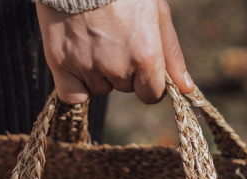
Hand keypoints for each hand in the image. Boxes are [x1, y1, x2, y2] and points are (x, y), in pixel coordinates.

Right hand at [36, 0, 193, 104]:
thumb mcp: (157, 15)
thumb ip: (172, 55)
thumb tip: (186, 89)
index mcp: (146, 57)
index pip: (151, 95)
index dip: (148, 83)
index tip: (141, 67)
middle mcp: (118, 66)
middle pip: (125, 88)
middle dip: (123, 71)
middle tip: (113, 38)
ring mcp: (87, 66)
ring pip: (99, 88)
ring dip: (98, 73)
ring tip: (92, 39)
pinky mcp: (60, 63)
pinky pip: (73, 96)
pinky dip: (76, 87)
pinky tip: (76, 65)